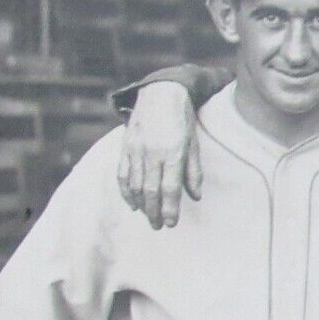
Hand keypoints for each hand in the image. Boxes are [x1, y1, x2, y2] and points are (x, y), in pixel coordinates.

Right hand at [116, 81, 201, 228]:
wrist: (160, 93)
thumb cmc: (183, 120)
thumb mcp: (194, 143)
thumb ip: (193, 171)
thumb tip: (195, 197)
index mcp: (173, 152)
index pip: (170, 188)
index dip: (170, 208)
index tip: (171, 223)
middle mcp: (152, 152)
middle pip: (151, 190)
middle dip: (154, 212)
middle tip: (158, 226)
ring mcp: (136, 149)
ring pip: (135, 185)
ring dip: (141, 205)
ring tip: (148, 218)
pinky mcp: (125, 146)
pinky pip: (123, 174)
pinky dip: (126, 191)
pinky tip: (132, 203)